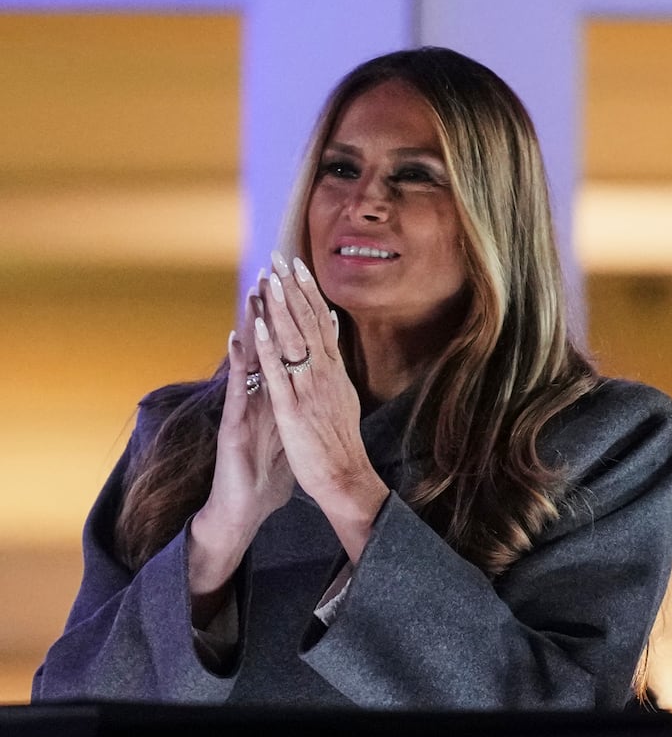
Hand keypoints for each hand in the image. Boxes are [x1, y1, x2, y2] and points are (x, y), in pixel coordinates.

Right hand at [188, 283, 291, 617]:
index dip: (292, 320)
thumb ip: (296, 403)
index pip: (284, 350)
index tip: (301, 287)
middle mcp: (257, 394)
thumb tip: (314, 383)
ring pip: (248, 359)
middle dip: (272, 310)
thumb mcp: (288, 428)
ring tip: (256, 291)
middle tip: (275, 272)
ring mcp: (243, 407)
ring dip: (252, 324)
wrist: (244, 504)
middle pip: (266, 346)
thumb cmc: (265, 467)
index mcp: (274, 394)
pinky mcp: (234, 424)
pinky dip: (239, 364)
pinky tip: (239, 339)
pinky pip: (238, 389)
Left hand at [253, 250, 388, 561]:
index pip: (322, 323)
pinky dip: (269, 350)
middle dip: (294, 289)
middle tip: (281, 258)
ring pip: (294, 341)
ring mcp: (309, 390)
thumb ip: (335, 368)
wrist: (346, 478)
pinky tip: (260, 327)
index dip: (308, 293)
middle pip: (309, 323)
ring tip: (269, 278)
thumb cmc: (340, 445)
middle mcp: (325, 375)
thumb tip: (333, 338)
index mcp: (335, 373)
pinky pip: (279, 375)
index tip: (297, 266)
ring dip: (281, 308)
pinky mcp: (293, 410)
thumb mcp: (343, 399)